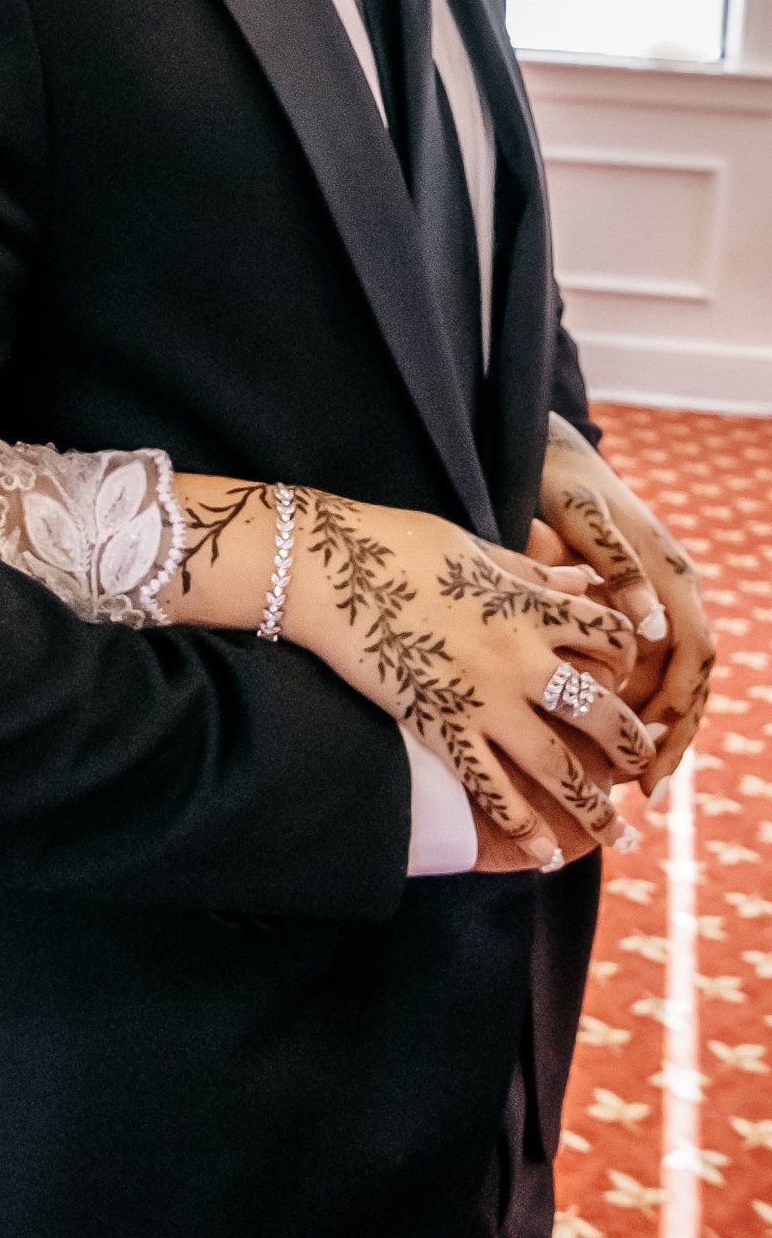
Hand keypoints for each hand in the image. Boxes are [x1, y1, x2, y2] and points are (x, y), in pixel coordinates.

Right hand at [272, 494, 649, 866]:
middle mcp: (518, 656)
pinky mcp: (438, 728)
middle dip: (630, 746)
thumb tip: (581, 580)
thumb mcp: (472, 548)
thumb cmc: (392, 544)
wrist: (323, 568)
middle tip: (642, 769)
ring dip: (594, 807)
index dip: (625, 659)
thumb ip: (530, 570)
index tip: (622, 677)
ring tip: (616, 833)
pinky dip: (522, 826)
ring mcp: (480, 698)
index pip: (609, 637)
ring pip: (558, 765)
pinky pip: (491, 789)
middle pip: (600, 710)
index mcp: (527, 605)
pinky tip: (544, 854)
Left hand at [540, 415, 713, 793]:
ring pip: (675, 677)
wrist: (546, 445)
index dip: (676, 713)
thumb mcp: (578, 514)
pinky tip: (614, 739)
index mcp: (669, 572)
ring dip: (660, 729)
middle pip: (692, 678)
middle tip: (646, 792)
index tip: (650, 760)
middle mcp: (674, 588)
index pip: (692, 657)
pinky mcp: (635, 601)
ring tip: (635, 783)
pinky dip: (642, 704)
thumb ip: (614, 566)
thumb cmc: (556, 477)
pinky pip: (652, 663)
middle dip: (673, 737)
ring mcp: (659, 596)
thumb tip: (651, 630)